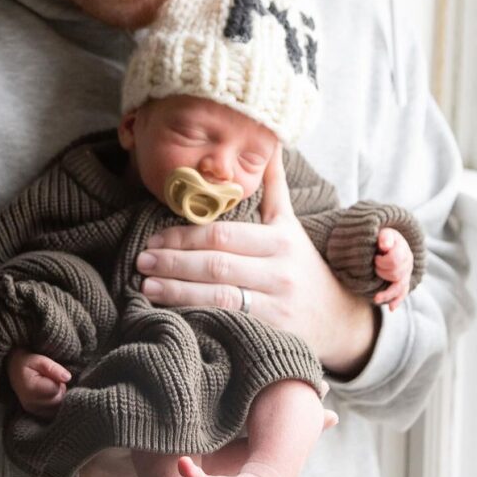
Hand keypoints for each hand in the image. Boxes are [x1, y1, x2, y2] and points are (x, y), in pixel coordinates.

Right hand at [7, 349, 70, 418]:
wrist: (14, 371)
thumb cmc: (28, 363)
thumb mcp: (39, 360)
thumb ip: (53, 368)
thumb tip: (67, 377)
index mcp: (31, 389)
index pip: (56, 390)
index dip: (59, 381)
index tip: (53, 374)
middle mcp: (31, 404)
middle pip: (58, 400)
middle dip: (60, 389)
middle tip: (53, 379)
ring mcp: (33, 411)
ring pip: (58, 407)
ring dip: (59, 396)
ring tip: (50, 386)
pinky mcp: (37, 414)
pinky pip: (54, 412)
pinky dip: (56, 403)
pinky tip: (50, 394)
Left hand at [137, 145, 377, 376]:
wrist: (336, 319)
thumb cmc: (302, 265)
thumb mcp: (290, 224)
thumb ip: (272, 185)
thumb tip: (268, 141)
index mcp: (280, 241)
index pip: (223, 236)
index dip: (184, 237)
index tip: (154, 240)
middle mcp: (280, 274)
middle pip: (216, 266)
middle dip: (174, 263)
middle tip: (140, 260)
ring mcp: (276, 308)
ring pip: (219, 299)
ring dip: (177, 292)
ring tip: (146, 286)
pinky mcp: (272, 336)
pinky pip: (228, 325)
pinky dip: (197, 319)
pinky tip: (171, 315)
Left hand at [373, 228, 413, 310]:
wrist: (387, 241)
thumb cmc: (382, 237)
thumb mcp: (383, 232)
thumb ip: (385, 237)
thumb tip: (385, 246)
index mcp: (402, 249)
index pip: (394, 261)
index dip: (382, 261)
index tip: (374, 258)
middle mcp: (407, 262)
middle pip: (396, 275)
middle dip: (381, 272)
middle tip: (373, 265)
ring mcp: (406, 273)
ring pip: (399, 286)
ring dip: (387, 292)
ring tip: (376, 298)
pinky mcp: (403, 281)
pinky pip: (402, 292)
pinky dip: (397, 300)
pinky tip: (391, 308)